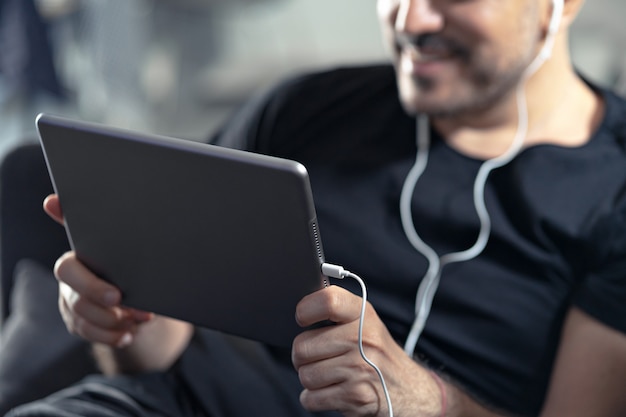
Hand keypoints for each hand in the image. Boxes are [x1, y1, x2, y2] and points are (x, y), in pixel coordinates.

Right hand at [44, 195, 152, 346]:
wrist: (140, 287)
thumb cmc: (130, 259)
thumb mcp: (128, 242)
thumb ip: (111, 225)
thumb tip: (76, 201)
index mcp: (78, 258)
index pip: (69, 269)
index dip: (89, 283)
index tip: (117, 296)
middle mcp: (70, 283)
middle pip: (76, 298)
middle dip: (103, 304)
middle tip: (127, 305)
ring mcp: (72, 304)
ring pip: (83, 319)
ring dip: (113, 322)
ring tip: (141, 318)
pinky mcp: (79, 323)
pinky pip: (90, 335)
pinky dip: (111, 336)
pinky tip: (128, 335)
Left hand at [292, 285, 442, 416]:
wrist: (409, 389)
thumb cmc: (377, 353)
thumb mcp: (365, 322)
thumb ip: (337, 311)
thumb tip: (301, 309)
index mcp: (363, 315)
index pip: (328, 301)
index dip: (306, 309)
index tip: (302, 319)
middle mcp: (363, 340)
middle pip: (303, 347)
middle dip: (302, 357)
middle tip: (316, 357)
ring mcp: (359, 369)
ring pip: (305, 375)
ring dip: (310, 379)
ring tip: (328, 375)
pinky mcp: (355, 396)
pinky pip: (311, 398)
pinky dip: (314, 399)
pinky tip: (331, 391)